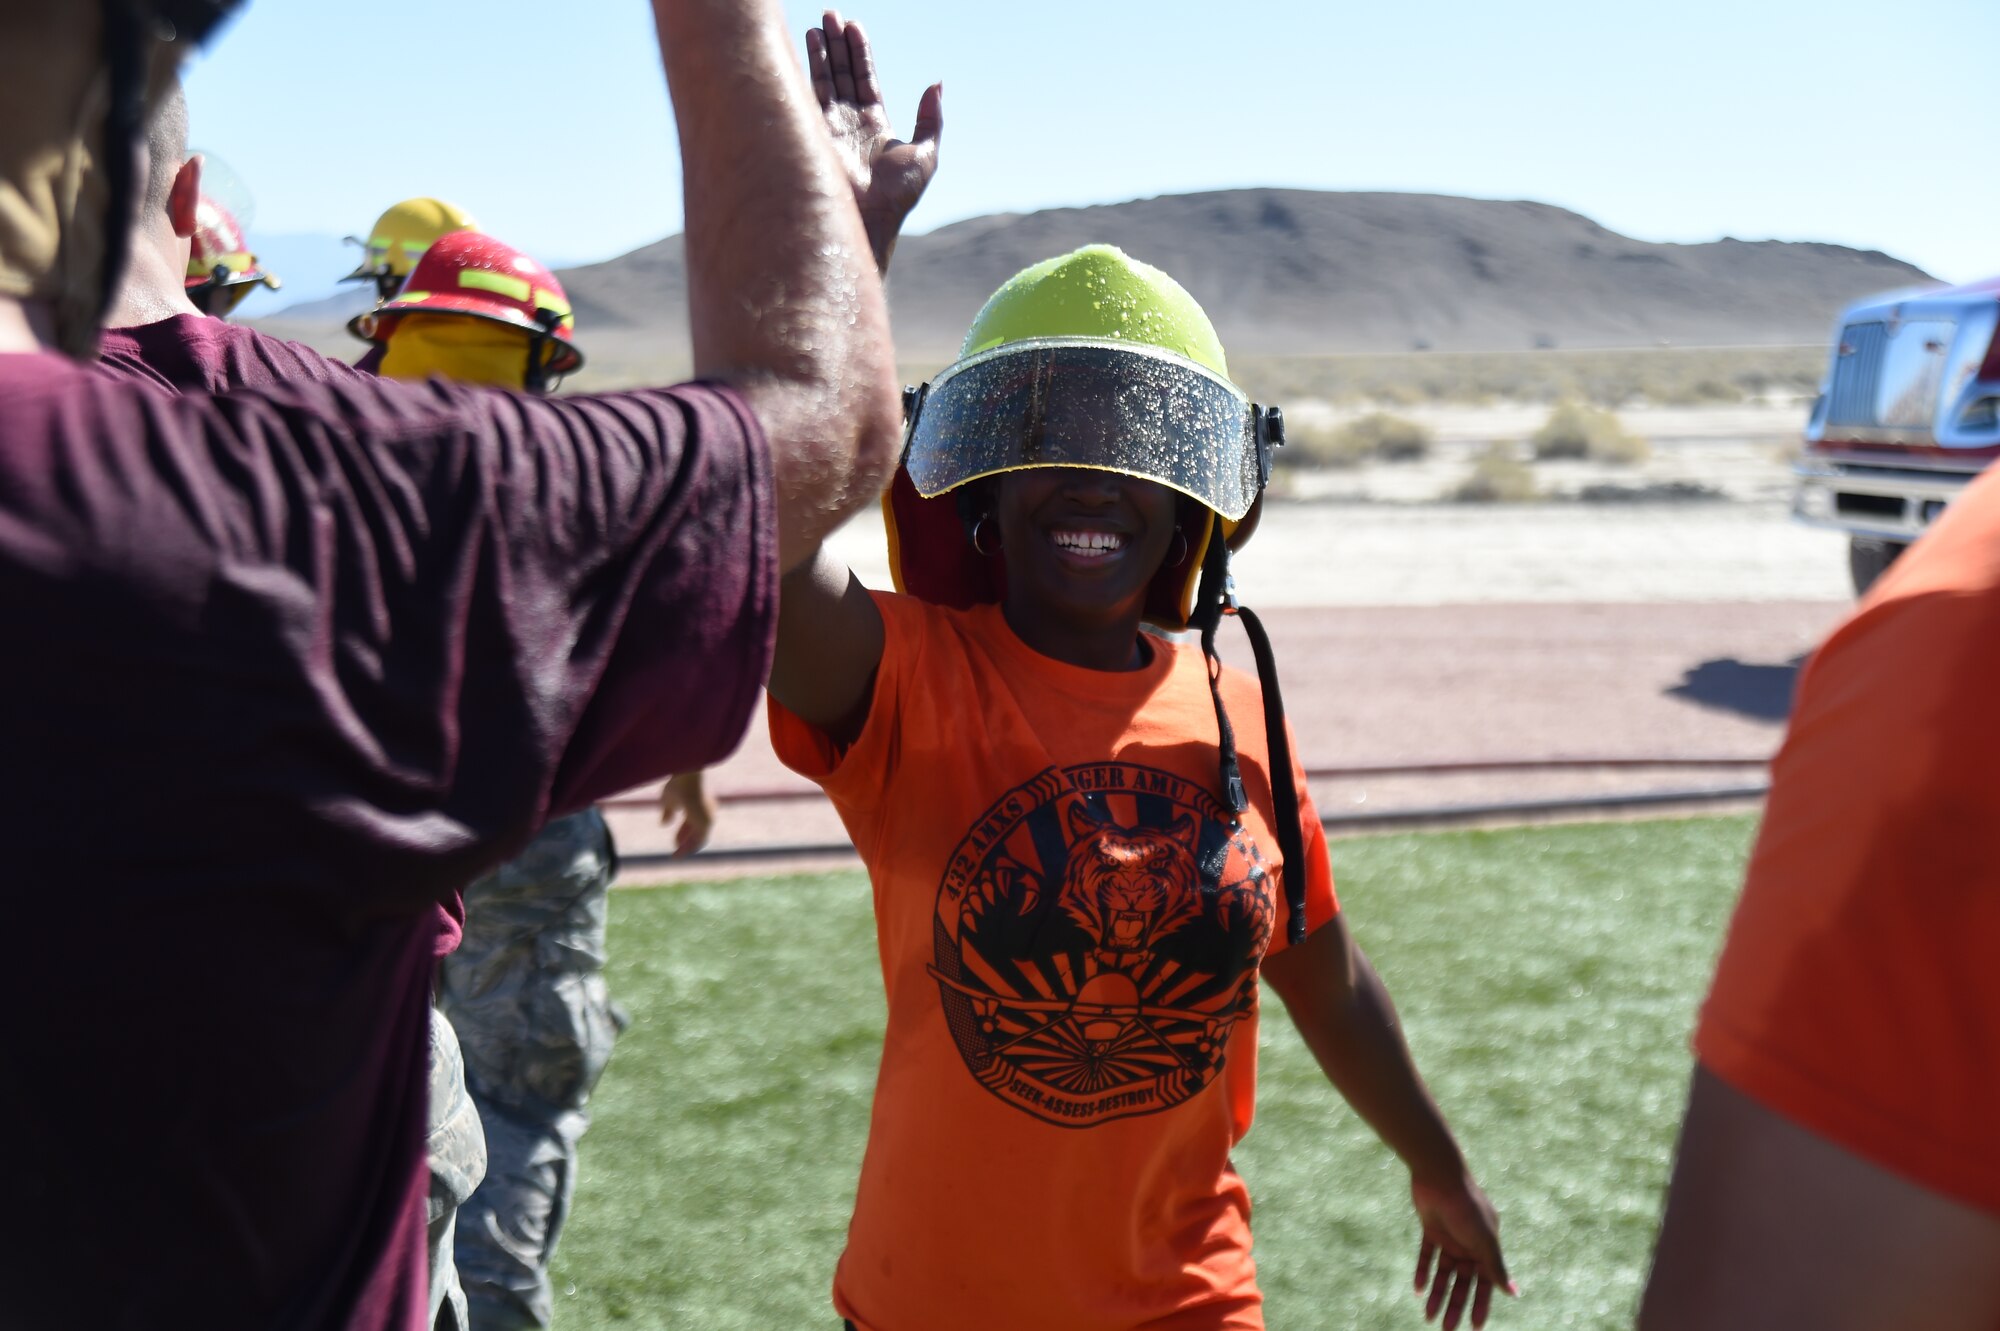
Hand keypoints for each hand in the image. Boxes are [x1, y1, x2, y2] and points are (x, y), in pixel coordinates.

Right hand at [657, 771, 717, 856]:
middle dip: (686, 840)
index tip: (676, 840)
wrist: (688, 776)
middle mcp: (705, 811)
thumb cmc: (678, 783)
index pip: (691, 821)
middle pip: (696, 830)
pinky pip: (699, 840)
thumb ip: (668, 811)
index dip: (683, 831)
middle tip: (676, 847)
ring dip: (688, 847)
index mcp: (698, 803)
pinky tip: (679, 852)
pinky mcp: (706, 822)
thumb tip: (664, 823)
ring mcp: (707, 816)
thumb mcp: (668, 799)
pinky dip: (690, 847)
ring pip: (699, 837)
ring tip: (677, 854)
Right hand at [806, 9, 941, 270]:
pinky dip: (806, 71)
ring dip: (820, 52)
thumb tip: (936, 83)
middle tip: (831, 14)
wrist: (869, 221)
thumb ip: (931, 119)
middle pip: (841, 73)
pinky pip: (808, 96)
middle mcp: (848, 123)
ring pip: (823, 80)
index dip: (859, 53)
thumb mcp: (925, 155)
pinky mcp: (812, 135)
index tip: (853, 26)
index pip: (864, 79)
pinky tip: (805, 47)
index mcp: (873, 125)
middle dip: (836, 44)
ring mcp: (828, 128)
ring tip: (819, 24)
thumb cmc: (897, 197)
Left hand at [1411, 1173, 1515, 1330]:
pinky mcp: (1431, 1228)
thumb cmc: (1467, 1206)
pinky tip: (1419, 1290)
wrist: (1439, 1175)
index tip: (1475, 1327)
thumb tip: (1513, 1293)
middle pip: (1463, 1282)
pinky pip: (1426, 1256)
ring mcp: (1450, 1237)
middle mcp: (1469, 1244)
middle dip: (1456, 1305)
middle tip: (1447, 1329)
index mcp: (1486, 1247)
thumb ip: (1496, 1267)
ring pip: (1443, 1273)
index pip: (1485, 1283)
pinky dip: (1423, 1273)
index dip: (1481, 1305)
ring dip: (1437, 1295)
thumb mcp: (1484, 1240)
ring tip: (1429, 1317)